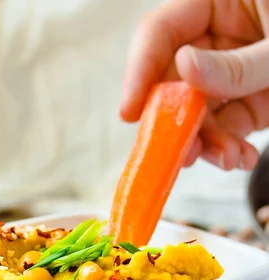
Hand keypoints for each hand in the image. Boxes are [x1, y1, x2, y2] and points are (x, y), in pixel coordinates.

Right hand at [120, 0, 268, 170]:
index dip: (139, 72)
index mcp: (218, 1)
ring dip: (210, 143)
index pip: (160, 32)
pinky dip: (232, 147)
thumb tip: (183, 69)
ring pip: (202, 112)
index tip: (130, 113)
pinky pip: (231, 125)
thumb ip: (236, 62)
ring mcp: (234, 69)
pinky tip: (242, 157)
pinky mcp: (253, 98)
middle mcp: (219, 36)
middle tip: (182, 153)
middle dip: (179, 123)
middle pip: (176, 82)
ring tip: (229, 159)